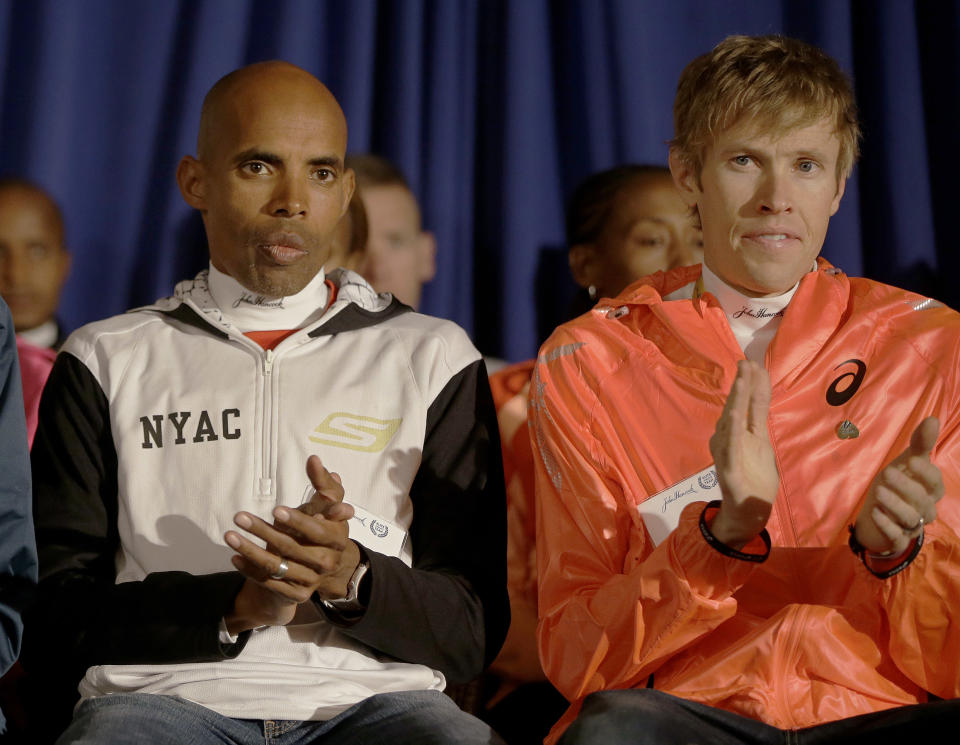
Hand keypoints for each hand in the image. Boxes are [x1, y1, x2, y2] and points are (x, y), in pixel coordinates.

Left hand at [223, 455, 360, 632]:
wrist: (328, 566)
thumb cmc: (324, 526)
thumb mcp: (328, 504)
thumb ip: (322, 482)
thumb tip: (313, 459)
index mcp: (337, 539)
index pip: (316, 531)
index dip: (297, 521)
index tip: (276, 511)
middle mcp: (326, 563)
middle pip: (291, 548)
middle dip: (263, 532)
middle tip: (239, 517)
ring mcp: (310, 580)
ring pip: (276, 567)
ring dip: (250, 551)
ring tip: (229, 536)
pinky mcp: (295, 594)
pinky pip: (269, 583)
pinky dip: (250, 571)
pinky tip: (234, 557)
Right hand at [708, 360, 779, 548]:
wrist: (747, 516)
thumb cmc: (755, 483)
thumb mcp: (763, 449)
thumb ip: (758, 424)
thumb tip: (755, 400)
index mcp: (747, 435)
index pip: (752, 404)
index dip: (755, 383)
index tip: (758, 363)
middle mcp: (734, 440)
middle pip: (739, 408)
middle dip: (744, 384)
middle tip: (747, 361)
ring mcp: (729, 455)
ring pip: (731, 423)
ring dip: (736, 401)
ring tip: (741, 380)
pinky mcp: (729, 471)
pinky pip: (729, 448)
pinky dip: (730, 430)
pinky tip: (733, 415)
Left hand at [854, 417, 942, 555]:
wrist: (878, 515)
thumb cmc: (898, 485)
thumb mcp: (907, 464)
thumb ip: (920, 444)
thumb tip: (933, 419)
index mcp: (930, 490)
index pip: (936, 482)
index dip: (926, 472)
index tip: (912, 460)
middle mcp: (925, 509)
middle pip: (923, 501)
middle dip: (907, 487)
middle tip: (887, 473)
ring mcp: (912, 526)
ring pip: (911, 520)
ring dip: (895, 506)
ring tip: (879, 492)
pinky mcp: (897, 539)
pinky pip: (897, 537)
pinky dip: (887, 526)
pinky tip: (875, 513)